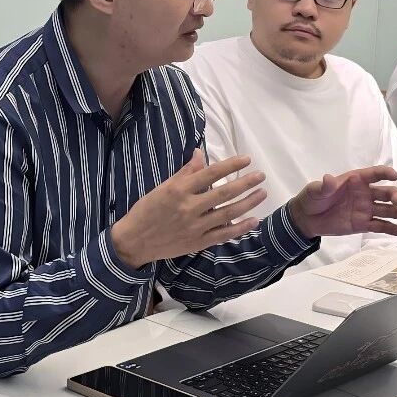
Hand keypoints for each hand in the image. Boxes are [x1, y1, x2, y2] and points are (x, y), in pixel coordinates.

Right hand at [110, 149, 267, 268]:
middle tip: (261, 176)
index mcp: (179, 190)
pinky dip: (240, 228)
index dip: (231, 165)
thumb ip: (184, 172)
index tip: (247, 159)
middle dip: (246, 183)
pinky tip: (254, 220)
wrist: (134, 241)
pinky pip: (223, 235)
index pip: (211, 173)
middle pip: (224, 193)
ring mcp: (195, 227)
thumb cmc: (147, 210)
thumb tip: (200, 153)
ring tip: (262, 193)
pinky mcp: (198, 242)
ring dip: (248, 203)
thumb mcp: (162, 187)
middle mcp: (189, 207)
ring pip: (228, 213)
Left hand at [287, 166, 396, 238]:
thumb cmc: (313, 198)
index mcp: (356, 180)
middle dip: (394, 195)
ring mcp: (366, 209)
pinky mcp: (364, 225)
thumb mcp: (316, 190)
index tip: (395, 176)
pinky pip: (381, 226)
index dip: (385, 173)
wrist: (307, 219)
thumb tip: (328, 179)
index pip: (374, 174)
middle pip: (385, 192)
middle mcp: (365, 193)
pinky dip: (392, 228)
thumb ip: (325, 186)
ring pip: (386, 209)